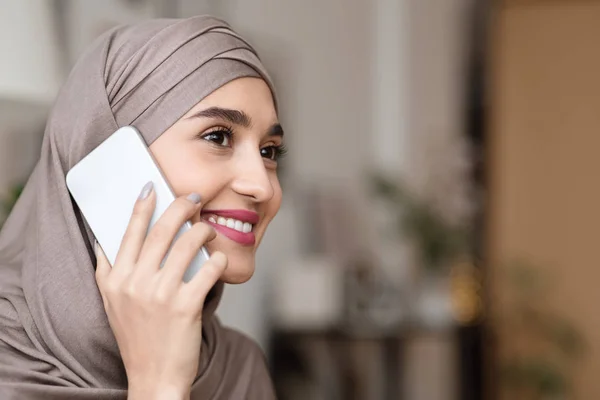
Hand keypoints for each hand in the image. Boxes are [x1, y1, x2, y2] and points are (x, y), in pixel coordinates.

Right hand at [94, 182, 227, 398]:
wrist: (153, 378)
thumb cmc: (136, 338)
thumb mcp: (112, 305)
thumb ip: (107, 272)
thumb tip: (104, 241)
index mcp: (115, 280)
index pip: (129, 233)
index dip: (142, 206)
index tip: (152, 187)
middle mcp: (135, 284)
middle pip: (161, 231)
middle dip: (180, 207)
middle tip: (194, 197)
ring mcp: (161, 295)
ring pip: (188, 244)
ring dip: (203, 230)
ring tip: (209, 229)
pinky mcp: (186, 306)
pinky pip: (208, 269)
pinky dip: (219, 259)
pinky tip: (220, 257)